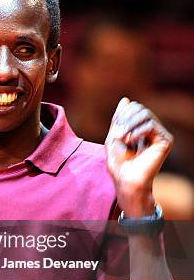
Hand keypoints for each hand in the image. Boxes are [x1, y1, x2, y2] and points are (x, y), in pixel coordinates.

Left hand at [105, 97, 172, 215]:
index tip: (115, 131)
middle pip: (140, 108)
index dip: (122, 114)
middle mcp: (151, 130)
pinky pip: (152, 124)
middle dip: (126, 119)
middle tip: (118, 135)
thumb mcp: (113, 136)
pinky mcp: (165, 141)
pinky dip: (138, 131)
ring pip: (146, 114)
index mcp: (139, 128)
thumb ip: (119, 118)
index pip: (133, 108)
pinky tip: (132, 141)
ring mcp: (159, 135)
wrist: (126, 179)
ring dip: (130, 124)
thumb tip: (126, 99)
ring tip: (123, 138)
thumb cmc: (118, 163)